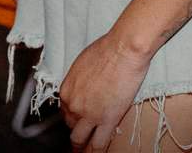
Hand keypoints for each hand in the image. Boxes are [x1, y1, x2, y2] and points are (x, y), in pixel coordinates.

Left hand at [60, 33, 150, 152]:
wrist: (124, 49)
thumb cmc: (109, 48)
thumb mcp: (84, 62)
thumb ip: (81, 79)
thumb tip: (87, 83)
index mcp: (67, 90)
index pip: (66, 110)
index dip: (73, 115)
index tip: (79, 117)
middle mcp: (73, 105)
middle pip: (70, 125)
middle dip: (76, 130)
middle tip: (82, 135)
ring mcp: (89, 114)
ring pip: (79, 139)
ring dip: (81, 146)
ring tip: (84, 151)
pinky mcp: (107, 119)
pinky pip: (98, 143)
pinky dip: (95, 151)